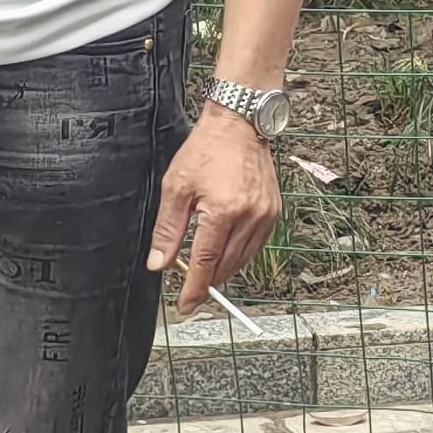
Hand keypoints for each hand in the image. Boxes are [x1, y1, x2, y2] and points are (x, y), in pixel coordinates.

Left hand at [149, 104, 281, 315]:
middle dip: (205, 280)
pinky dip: (238, 255)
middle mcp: (249, 216)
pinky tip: (224, 252)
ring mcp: (266, 216)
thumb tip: (159, 264)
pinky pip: (255, 247)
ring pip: (242, 260)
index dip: (194, 289)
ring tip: (203, 269)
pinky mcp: (274, 213)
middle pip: (225, 266)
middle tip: (187, 284)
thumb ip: (167, 231)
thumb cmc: (206, 150)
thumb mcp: (176, 188)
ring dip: (221, 270)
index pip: (205, 262)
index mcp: (223, 211)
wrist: (239, 125)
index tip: (185, 306)